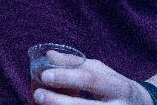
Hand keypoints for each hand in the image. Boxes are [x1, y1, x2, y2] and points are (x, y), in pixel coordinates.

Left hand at [33, 59, 153, 104]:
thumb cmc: (115, 86)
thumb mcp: (101, 70)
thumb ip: (75, 63)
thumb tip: (49, 55)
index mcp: (118, 87)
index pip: (90, 80)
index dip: (67, 77)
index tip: (44, 75)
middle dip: (58, 102)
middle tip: (38, 94)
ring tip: (40, 104)